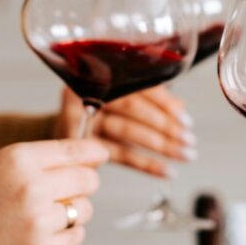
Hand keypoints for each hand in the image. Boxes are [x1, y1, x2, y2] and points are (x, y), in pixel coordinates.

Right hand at [55, 86, 195, 176]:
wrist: (55, 137)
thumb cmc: (95, 115)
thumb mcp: (120, 101)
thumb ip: (146, 99)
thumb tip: (181, 108)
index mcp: (99, 73)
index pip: (138, 86)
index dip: (165, 103)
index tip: (186, 120)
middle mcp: (86, 92)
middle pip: (133, 108)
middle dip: (166, 126)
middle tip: (189, 140)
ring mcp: (80, 119)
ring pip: (127, 132)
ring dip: (161, 146)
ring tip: (185, 155)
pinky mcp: (81, 146)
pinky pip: (120, 155)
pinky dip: (146, 164)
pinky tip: (167, 171)